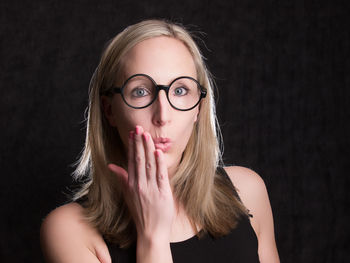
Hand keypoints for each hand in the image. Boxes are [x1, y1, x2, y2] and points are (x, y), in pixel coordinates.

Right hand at [108, 125, 174, 242]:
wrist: (151, 232)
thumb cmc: (140, 212)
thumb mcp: (127, 195)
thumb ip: (122, 178)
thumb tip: (111, 165)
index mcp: (131, 184)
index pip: (131, 161)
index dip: (132, 146)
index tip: (132, 133)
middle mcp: (139, 185)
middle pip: (139, 160)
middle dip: (139, 143)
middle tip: (138, 127)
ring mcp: (150, 189)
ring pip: (149, 165)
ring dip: (148, 148)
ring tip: (146, 134)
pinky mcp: (162, 193)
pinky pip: (160, 175)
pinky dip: (159, 163)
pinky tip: (157, 151)